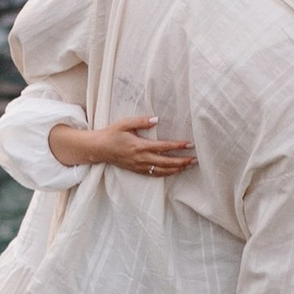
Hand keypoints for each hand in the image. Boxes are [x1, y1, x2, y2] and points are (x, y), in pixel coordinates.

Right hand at [48, 115, 193, 179]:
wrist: (99, 149)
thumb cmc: (112, 134)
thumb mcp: (125, 123)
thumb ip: (141, 121)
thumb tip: (156, 119)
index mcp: (140, 146)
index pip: (164, 147)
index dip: (178, 146)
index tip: (189, 144)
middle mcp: (141, 158)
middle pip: (166, 162)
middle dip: (182, 161)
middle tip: (195, 159)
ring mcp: (140, 166)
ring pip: (162, 171)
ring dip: (177, 169)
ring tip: (188, 166)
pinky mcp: (137, 170)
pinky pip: (155, 175)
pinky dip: (167, 174)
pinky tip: (174, 171)